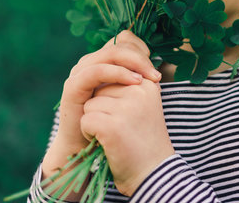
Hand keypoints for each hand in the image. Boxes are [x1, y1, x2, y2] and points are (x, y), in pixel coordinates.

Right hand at [42, 30, 162, 178]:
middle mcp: (90, 63)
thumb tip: (157, 70)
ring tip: (148, 78)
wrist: (87, 147)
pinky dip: (117, 73)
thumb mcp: (129, 97)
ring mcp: (80, 73)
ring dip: (133, 63)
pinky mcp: (73, 86)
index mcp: (103, 62)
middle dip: (141, 58)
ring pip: (109, 54)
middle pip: (119, 46)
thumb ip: (139, 80)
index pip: (124, 40)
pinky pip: (96, 71)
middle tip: (156, 75)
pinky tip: (134, 82)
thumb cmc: (112, 122)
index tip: (156, 68)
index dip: (142, 49)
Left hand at [81, 79, 174, 195]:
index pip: (113, 76)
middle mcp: (139, 91)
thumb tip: (105, 68)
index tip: (128, 116)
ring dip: (96, 120)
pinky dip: (90, 133)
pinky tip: (106, 142)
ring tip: (115, 134)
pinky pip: (86, 120)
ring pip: (90, 104)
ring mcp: (126, 107)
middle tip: (121, 126)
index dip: (112, 98)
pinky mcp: (112, 125)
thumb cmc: (144, 138)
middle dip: (102, 107)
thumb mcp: (144, 103)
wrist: (153, 171)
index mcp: (148, 83)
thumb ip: (129, 84)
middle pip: (100, 88)